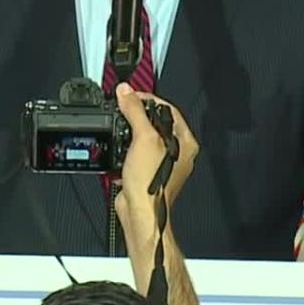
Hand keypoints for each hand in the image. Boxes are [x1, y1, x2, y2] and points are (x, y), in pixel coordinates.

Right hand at [113, 83, 199, 231]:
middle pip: (156, 122)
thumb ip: (135, 111)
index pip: (168, 109)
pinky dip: (126, 147)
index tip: (130, 95)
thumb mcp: (143, 138)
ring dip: (130, 131)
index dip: (149, 99)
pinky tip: (118, 146)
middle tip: (123, 108)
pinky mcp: (147, 172)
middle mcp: (178, 152)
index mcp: (185, 141)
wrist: (140, 212)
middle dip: (137, 114)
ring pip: (145, 137)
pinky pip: (136, 152)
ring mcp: (162, 163)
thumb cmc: (152, 183)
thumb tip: (126, 92)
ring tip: (118, 125)